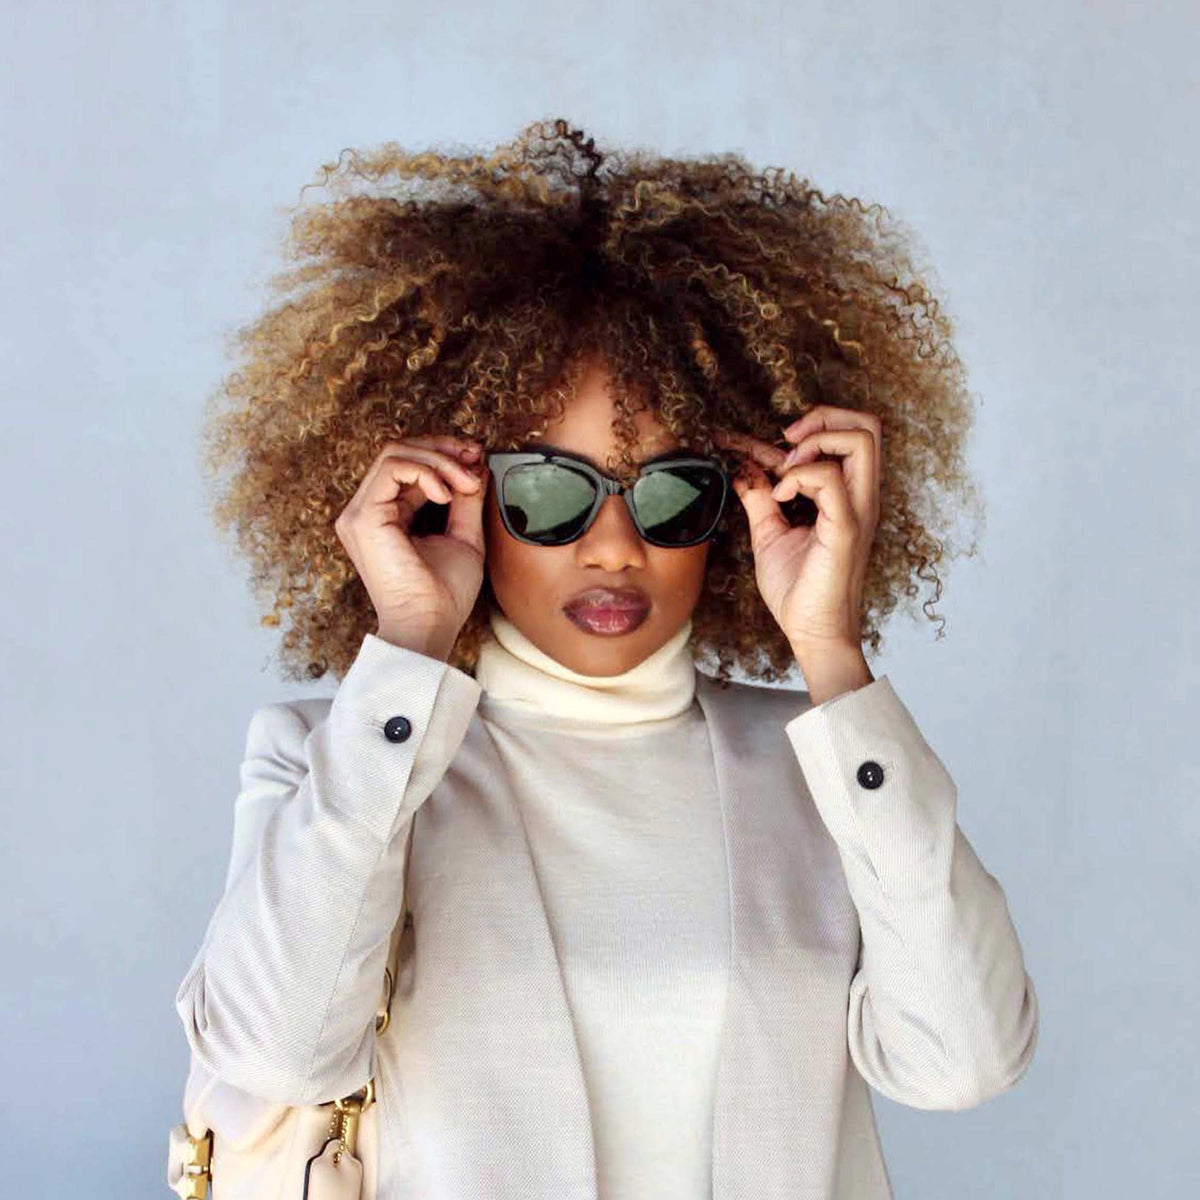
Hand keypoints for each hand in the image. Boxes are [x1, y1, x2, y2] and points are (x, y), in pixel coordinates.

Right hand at [334, 435, 488, 655]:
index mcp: (387, 515)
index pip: (408, 463)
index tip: (477, 457)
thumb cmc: (445, 594)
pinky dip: (426, 472)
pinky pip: (393, 468)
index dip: (444, 453)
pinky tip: (446, 494)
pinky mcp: (364, 517)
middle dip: (443, 447)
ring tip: (466, 483)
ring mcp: (360, 513)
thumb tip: (476, 464)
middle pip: (399, 450)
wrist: (430, 625)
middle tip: (475, 457)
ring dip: (439, 461)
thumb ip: (466, 499)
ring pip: (395, 453)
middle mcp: (368, 510)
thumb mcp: (464, 536)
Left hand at [714, 405, 881, 654]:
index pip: (838, 437)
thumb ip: (760, 499)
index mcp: (847, 495)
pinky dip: (800, 477)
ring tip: (785, 470)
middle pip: (868, 425)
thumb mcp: (770, 534)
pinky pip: (832, 479)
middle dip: (822, 417)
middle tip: (786, 442)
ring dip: (816, 441)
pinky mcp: (847, 528)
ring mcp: (858, 510)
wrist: (812, 633)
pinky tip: (781, 499)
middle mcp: (860, 497)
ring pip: (862, 439)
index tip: (743, 440)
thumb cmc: (798, 591)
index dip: (797, 428)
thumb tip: (742, 471)